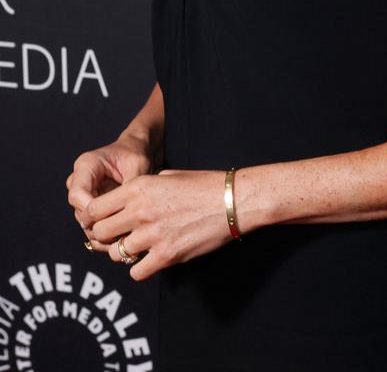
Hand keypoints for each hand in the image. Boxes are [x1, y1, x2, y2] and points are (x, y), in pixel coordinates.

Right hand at [66, 132, 153, 253]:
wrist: (136, 150)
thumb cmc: (136, 154)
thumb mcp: (137, 165)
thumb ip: (130, 186)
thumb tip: (129, 212)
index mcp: (86, 165)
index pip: (77, 194)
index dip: (90, 211)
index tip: (110, 221)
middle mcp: (79, 180)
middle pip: (79, 211)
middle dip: (97, 225)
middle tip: (117, 237)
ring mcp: (84, 193)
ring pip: (85, 221)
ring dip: (101, 233)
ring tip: (121, 242)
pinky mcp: (91, 204)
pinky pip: (92, 223)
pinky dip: (104, 233)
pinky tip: (120, 240)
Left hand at [77, 169, 234, 280]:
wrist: (231, 201)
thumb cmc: (202, 185)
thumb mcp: (167, 176)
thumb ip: (143, 188)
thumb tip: (127, 200)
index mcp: (138, 188)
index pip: (95, 209)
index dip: (92, 218)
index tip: (100, 222)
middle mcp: (140, 211)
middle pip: (100, 233)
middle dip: (105, 237)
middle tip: (116, 237)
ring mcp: (152, 234)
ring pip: (116, 254)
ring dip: (124, 253)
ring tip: (137, 248)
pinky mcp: (166, 254)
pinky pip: (136, 272)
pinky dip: (140, 269)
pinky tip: (149, 260)